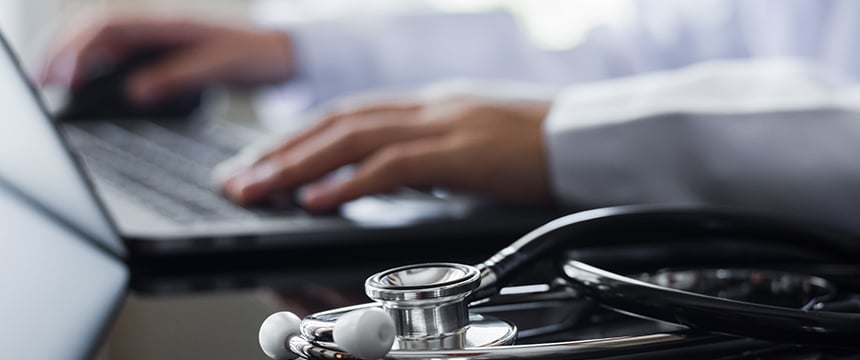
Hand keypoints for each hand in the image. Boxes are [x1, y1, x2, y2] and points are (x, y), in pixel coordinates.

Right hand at [39, 14, 293, 103]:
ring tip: (50, 84)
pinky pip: (121, 54)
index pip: (106, 26)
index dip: (76, 48)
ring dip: (75, 58)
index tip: (56, 75)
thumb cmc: (259, 53)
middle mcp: (159, 26)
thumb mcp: (223, 65)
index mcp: (169, 23)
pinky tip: (87, 85)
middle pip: (94, 30)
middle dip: (61, 51)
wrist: (287, 51)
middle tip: (38, 82)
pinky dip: (97, 67)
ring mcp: (160, 38)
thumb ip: (180, 75)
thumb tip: (136, 91)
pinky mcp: (165, 53)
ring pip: (104, 41)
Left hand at [221, 95, 552, 211]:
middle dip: (279, 151)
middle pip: (334, 123)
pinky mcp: (458, 153)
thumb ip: (426, 150)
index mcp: (425, 105)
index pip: (346, 114)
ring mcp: (440, 125)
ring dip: (297, 165)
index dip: (297, 135)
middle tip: (237, 178)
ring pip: (350, 139)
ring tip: (257, 189)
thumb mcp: (470, 139)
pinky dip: (348, 183)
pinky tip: (317, 201)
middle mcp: (424, 108)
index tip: (262, 158)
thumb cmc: (535, 144)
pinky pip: (391, 167)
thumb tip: (386, 172)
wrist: (584, 137)